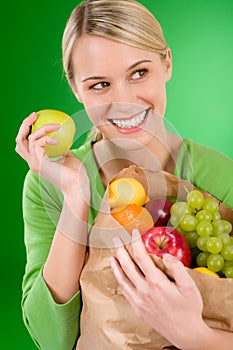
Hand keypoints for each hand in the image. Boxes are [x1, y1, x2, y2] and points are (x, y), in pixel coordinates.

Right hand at [15, 112, 89, 200]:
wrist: (78, 188)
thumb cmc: (77, 176)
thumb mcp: (69, 158)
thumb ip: (63, 150)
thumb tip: (65, 140)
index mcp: (38, 162)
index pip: (25, 145)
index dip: (26, 131)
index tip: (36, 119)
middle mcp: (32, 163)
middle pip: (19, 140)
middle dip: (24, 125)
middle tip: (35, 114)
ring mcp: (34, 164)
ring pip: (28, 139)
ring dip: (42, 128)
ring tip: (56, 125)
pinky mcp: (39, 164)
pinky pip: (37, 143)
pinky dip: (46, 138)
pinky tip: (57, 140)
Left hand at [109, 229, 207, 348]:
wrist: (185, 333)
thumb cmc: (189, 308)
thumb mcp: (189, 286)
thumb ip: (177, 268)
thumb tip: (165, 255)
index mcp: (156, 282)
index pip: (141, 257)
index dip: (136, 243)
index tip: (134, 232)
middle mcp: (144, 290)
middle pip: (127, 266)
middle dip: (121, 250)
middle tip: (116, 239)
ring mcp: (139, 300)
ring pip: (122, 280)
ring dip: (116, 267)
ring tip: (111, 257)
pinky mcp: (138, 309)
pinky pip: (125, 293)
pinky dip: (120, 283)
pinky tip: (119, 278)